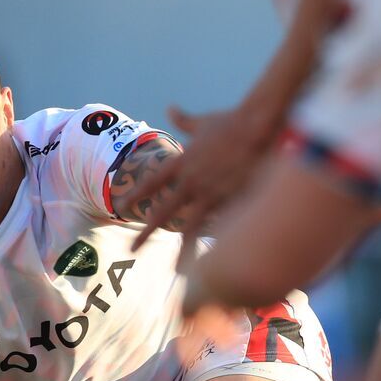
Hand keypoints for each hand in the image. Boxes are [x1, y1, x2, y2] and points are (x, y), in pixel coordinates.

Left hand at [120, 103, 281, 250]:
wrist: (259, 126)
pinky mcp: (233, 201)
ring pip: (192, 228)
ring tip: (177, 271)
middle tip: (132, 250)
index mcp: (182, 162)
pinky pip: (221, 227)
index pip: (151, 182)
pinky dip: (218, 244)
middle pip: (163, 212)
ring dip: (183, 251)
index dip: (135, 195)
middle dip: (147, 232)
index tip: (120, 207)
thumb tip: (171, 109)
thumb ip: (185, 121)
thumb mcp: (204, 122)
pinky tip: (216, 262)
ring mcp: (212, 194)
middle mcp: (192, 181)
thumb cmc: (233, 121)